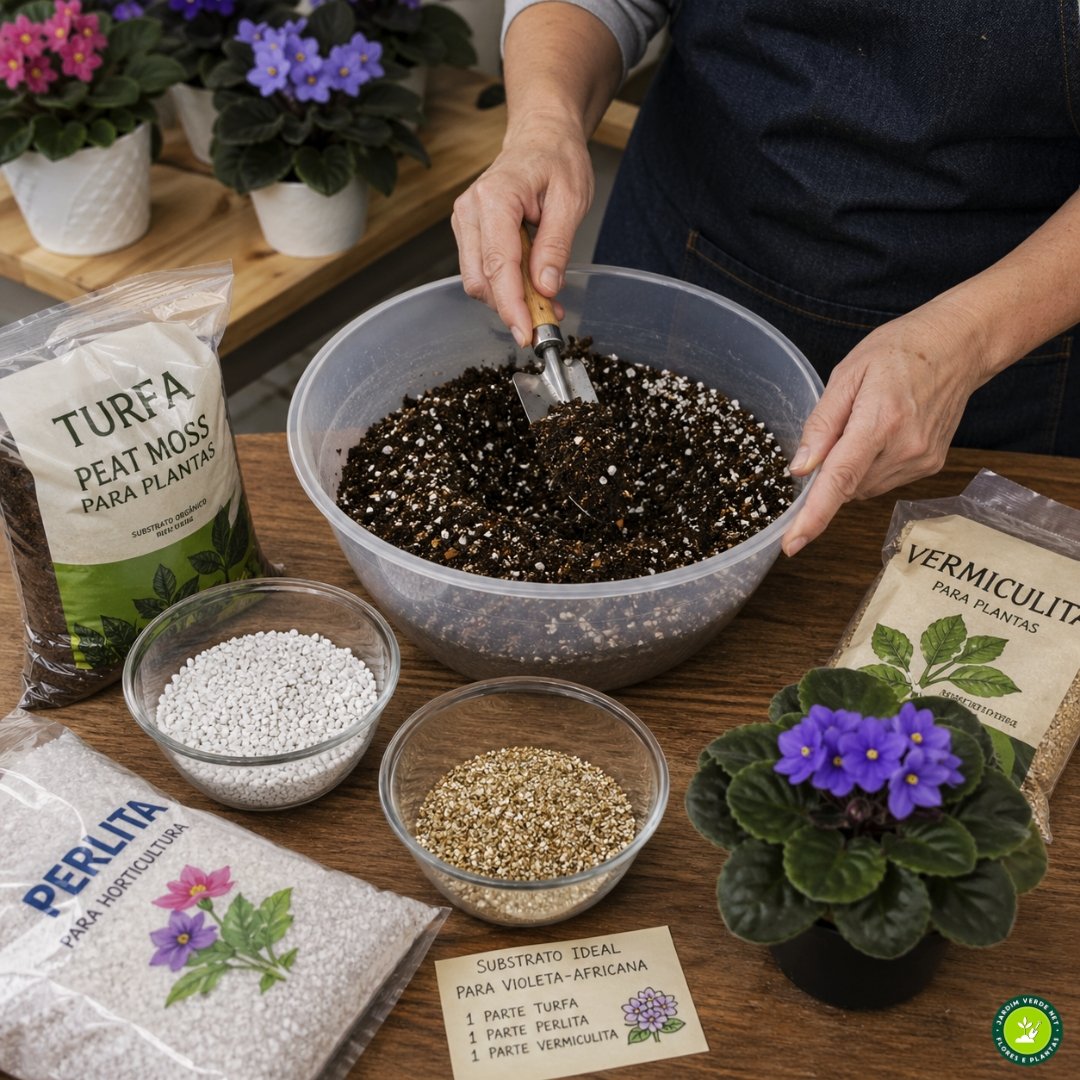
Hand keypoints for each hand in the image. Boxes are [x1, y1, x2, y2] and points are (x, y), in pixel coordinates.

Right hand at [451, 113, 593, 346]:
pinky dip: (506, 288)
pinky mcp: (469, 233)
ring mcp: (465, 222)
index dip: (511, 306)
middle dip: (511, 307)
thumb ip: (556, 246)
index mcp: (495, 198)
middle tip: (549, 319)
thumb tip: (545, 288)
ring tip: (547, 301)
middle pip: (480, 280)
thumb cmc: (558, 160)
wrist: (542, 137)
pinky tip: (532, 286)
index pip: (498, 265)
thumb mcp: (571, 200)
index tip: (527, 333)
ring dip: (510, 300)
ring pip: (478, 281)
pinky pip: (482, 272)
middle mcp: (470, 211)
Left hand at [782, 298, 990, 554]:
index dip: (814, 516)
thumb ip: (822, 425)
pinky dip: (870, 466)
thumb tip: (800, 470)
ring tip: (867, 423)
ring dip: (851, 468)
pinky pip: (883, 480)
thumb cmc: (899, 351)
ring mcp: (922, 460)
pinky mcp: (930, 465)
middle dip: (830, 470)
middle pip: (847, 486)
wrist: (958, 345)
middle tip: (840, 428)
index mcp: (880, 422)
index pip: (839, 479)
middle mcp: (905, 449)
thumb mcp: (847, 375)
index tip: (792, 543)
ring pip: (863, 487)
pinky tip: (882, 433)